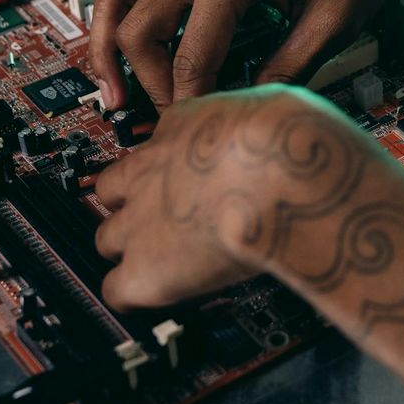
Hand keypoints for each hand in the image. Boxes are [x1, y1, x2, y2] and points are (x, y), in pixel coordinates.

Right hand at [88, 0, 403, 110]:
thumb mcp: (334, 23)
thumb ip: (287, 69)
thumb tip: (244, 111)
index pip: (191, 56)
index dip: (190, 104)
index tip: (199, 133)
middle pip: (139, 28)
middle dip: (149, 83)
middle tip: (173, 120)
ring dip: (110, 45)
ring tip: (115, 93)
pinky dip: (124, 16)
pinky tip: (131, 53)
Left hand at [93, 84, 370, 310]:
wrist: (287, 174)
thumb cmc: (297, 140)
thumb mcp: (276, 107)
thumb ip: (261, 124)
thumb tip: (278, 124)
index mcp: (186, 124)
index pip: (160, 143)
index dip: (175, 167)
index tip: (195, 177)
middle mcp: (151, 168)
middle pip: (112, 190)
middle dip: (137, 206)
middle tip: (175, 221)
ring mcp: (140, 220)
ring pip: (106, 239)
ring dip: (134, 251)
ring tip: (169, 263)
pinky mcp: (145, 270)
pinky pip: (117, 291)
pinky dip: (135, 296)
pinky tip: (165, 295)